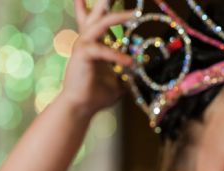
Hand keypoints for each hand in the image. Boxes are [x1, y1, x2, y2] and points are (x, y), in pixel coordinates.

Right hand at [58, 0, 134, 116]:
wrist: (81, 108)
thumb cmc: (97, 96)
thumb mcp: (118, 82)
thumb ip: (127, 73)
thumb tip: (142, 72)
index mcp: (93, 43)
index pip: (96, 19)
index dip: (100, 6)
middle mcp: (86, 40)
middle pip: (96, 14)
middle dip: (104, 2)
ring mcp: (83, 45)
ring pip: (100, 24)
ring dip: (118, 16)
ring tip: (135, 13)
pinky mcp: (82, 55)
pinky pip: (102, 50)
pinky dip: (117, 55)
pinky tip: (130, 62)